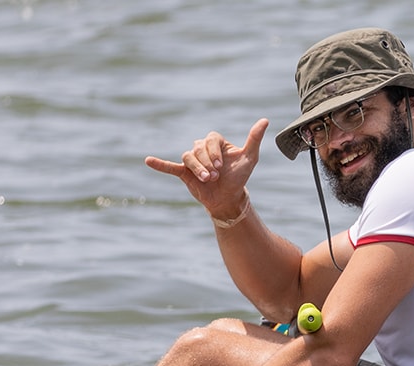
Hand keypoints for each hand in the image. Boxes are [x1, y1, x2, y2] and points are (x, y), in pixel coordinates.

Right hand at [145, 119, 269, 219]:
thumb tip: (265, 120)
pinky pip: (170, 166)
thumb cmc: (239, 176)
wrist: (229, 197)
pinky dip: (160, 164)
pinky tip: (148, 161)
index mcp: (216, 142)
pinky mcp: (184, 172)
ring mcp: (193, 160)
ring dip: (197, 168)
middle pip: (198, 148)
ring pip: (188, 157)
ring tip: (207, 180)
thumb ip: (254, 139)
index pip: (210, 139)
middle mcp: (202, 149)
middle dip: (207, 163)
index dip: (214, 152)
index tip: (221, 166)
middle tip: (215, 176)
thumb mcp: (249, 158)